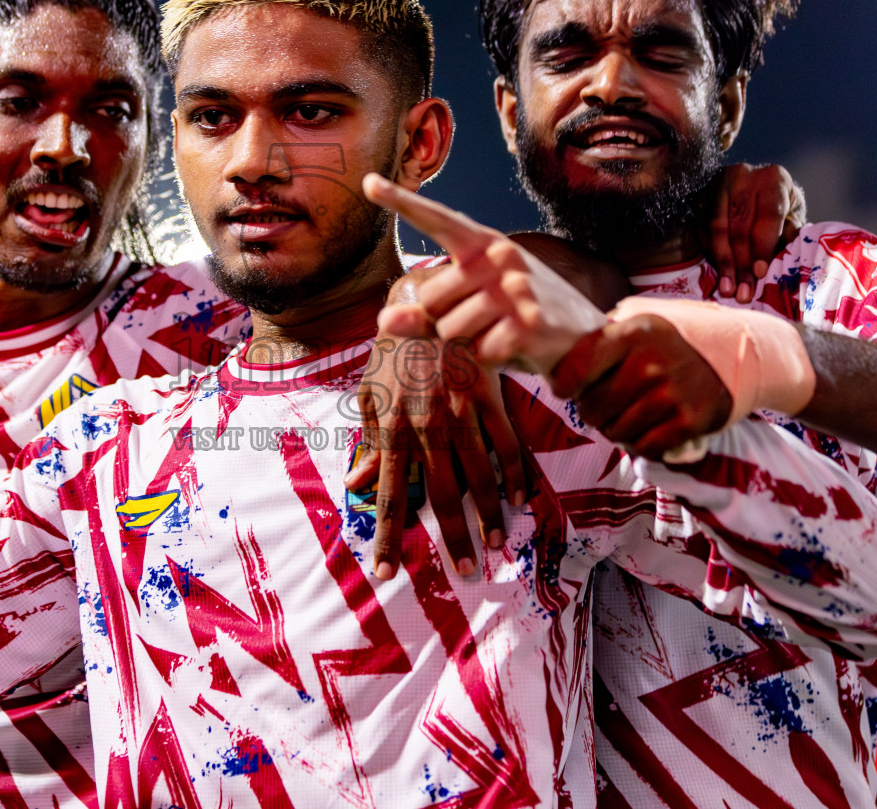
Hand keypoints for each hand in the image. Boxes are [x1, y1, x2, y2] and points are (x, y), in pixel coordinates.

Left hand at [345, 320, 524, 579]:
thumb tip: (355, 486)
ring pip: (479, 473)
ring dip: (489, 513)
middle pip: (442, 494)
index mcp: (393, 431)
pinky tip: (521, 500)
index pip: (390, 496)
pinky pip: (506, 442)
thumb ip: (369, 445)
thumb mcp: (370, 397)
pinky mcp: (488, 397)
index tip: (387, 573)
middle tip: (466, 570)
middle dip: (453, 537)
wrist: (424, 304)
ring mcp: (460, 412)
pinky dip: (515, 473)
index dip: (388, 538)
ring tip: (497, 543)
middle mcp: (426, 427)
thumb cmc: (392, 356)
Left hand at [362, 174, 606, 375]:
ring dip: (469, 343)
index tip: (368, 182)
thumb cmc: (516, 316)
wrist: (582, 339)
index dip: (401, 202)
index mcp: (483, 244)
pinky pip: (478, 352)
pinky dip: (490, 359)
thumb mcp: (471, 307)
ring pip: (450, 331)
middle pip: (431, 302)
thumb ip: (424, 314)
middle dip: (447, 323)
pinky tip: (516, 347)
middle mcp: (500, 257)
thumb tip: (382, 322)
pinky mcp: (529, 323)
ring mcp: (517, 288)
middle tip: (487, 321)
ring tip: (502, 332)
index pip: (437, 220)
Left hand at [558, 314, 731, 460]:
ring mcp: (671, 393)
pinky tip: (644, 430)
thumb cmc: (676, 342)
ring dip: (613, 430)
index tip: (568, 389)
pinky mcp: (690, 421)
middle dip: (590, 412)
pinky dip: (639, 444)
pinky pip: (644, 447)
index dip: (565, 385)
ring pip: (615, 431)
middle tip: (600, 408)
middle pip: (593, 407)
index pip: (576, 367)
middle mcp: (650, 363)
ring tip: (623, 418)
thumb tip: (558, 357)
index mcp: (632, 333)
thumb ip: (604, 336)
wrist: (740, 355)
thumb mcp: (641, 322)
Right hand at [704, 163, 804, 302]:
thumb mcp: (792, 215)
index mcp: (773, 179)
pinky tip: (719, 273)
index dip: (763, 247)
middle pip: (739, 226)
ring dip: (722, 263)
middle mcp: (742, 176)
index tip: (760, 273)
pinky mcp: (699, 196)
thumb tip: (782, 260)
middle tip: (743, 292)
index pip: (767, 216)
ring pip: (716, 229)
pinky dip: (710, 254)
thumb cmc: (779, 204)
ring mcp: (716, 184)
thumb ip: (789, 234)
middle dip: (741, 263)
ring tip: (728, 289)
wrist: (755, 184)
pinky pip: (701, 230)